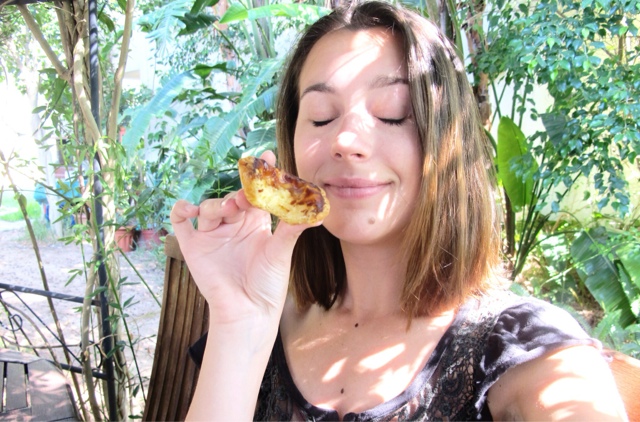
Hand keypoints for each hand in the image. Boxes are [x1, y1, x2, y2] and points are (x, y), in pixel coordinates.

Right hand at [170, 151, 313, 326]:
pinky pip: (181, 222)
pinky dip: (181, 210)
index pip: (256, 193)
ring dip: (217, 204)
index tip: (268, 158)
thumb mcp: (282, 252)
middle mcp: (233, 225)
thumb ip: (293, 228)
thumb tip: (317, 211)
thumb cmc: (268, 284)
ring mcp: (212, 234)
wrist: (248, 311)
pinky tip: (190, 209)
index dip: (261, 175)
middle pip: (231, 197)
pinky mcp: (194, 246)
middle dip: (239, 192)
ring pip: (209, 207)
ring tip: (228, 210)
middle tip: (247, 195)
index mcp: (255, 222)